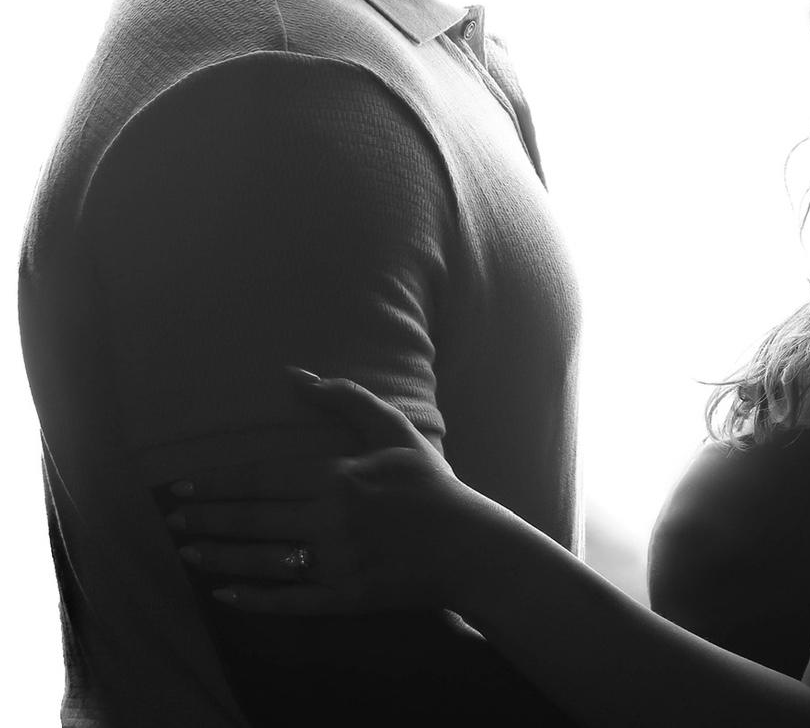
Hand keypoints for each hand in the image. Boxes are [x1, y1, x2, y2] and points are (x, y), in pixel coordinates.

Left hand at [164, 369, 494, 615]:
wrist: (468, 545)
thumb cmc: (428, 484)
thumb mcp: (393, 431)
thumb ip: (348, 400)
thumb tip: (296, 376)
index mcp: (339, 478)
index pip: (262, 480)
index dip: (218, 484)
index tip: (183, 487)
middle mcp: (330, 521)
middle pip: (253, 520)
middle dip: (208, 521)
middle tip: (172, 523)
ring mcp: (335, 563)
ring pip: (262, 560)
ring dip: (220, 558)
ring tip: (188, 555)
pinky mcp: (343, 599)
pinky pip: (287, 601)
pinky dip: (252, 600)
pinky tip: (224, 596)